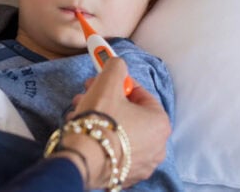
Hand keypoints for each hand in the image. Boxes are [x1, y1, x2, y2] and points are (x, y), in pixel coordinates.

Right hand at [63, 58, 170, 187]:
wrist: (83, 159)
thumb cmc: (100, 120)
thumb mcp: (108, 82)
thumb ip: (116, 67)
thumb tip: (117, 63)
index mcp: (160, 123)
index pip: (141, 94)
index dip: (119, 84)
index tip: (103, 81)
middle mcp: (158, 147)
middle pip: (130, 114)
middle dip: (106, 101)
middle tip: (87, 94)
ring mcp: (142, 164)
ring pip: (120, 132)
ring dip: (100, 119)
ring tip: (79, 113)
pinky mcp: (124, 176)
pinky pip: (114, 150)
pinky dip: (101, 139)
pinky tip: (84, 132)